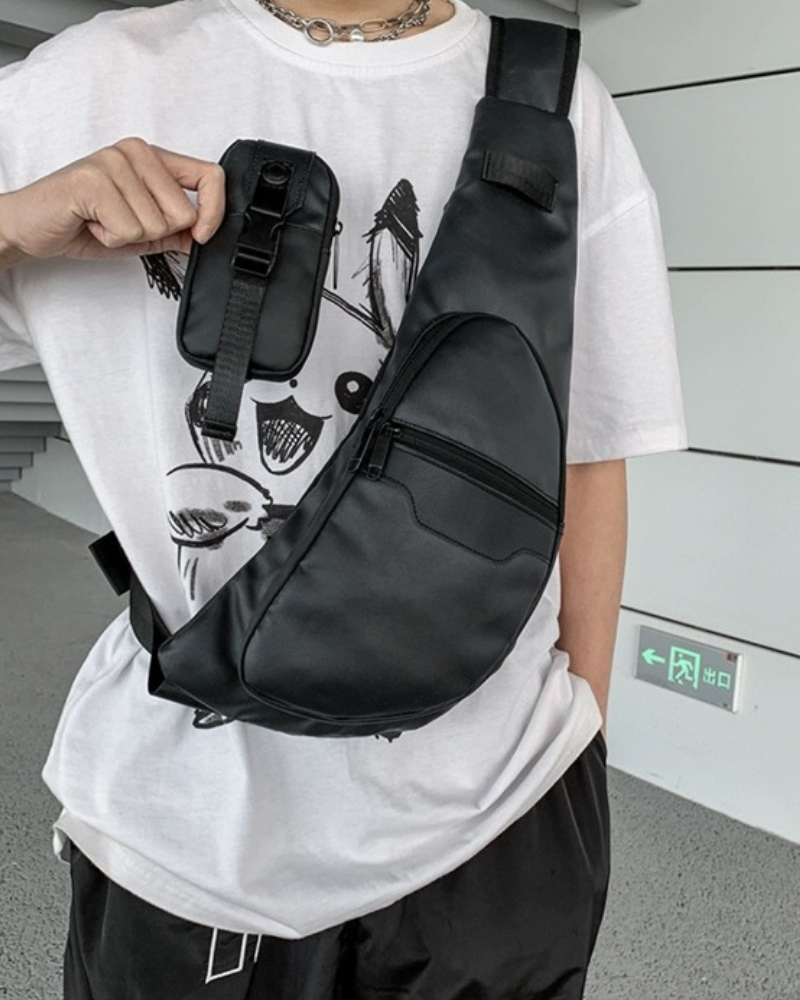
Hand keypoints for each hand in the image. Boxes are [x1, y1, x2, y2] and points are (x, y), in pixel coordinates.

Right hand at [0, 137, 225, 263]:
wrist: (34, 226)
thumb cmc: (85, 222)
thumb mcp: (142, 230)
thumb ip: (175, 229)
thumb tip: (205, 236)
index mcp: (153, 158)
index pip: (210, 175)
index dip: (214, 212)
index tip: (201, 235)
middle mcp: (135, 152)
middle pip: (183, 213)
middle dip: (154, 233)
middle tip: (121, 222)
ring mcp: (114, 162)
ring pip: (156, 224)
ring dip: (128, 236)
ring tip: (103, 221)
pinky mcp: (93, 180)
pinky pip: (128, 229)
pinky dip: (110, 238)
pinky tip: (92, 222)